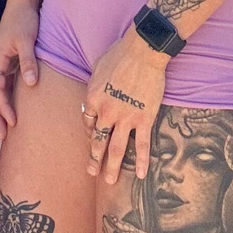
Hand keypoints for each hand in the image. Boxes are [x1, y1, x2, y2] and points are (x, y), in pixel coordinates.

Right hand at [0, 0, 40, 138]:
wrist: (21, 4)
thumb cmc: (23, 20)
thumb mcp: (27, 40)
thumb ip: (29, 61)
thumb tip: (31, 84)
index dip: (3, 106)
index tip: (12, 121)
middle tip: (3, 136)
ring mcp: (1, 64)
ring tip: (4, 129)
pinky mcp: (8, 62)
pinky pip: (4, 85)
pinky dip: (5, 99)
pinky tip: (12, 109)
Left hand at [81, 28, 168, 183]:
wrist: (142, 52)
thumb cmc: (118, 55)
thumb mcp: (97, 69)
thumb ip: (95, 87)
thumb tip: (94, 98)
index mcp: (93, 99)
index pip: (88, 122)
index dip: (90, 131)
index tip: (93, 136)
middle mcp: (106, 113)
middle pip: (98, 140)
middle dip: (94, 158)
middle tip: (91, 172)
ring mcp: (126, 118)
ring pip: (117, 148)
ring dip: (112, 166)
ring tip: (109, 180)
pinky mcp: (144, 119)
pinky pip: (142, 145)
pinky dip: (142, 161)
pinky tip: (142, 175)